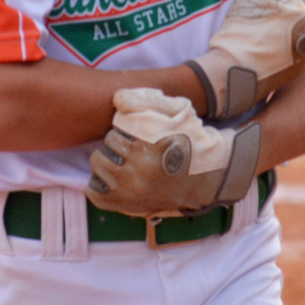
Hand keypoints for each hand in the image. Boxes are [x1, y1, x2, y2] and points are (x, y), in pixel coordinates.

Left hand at [87, 89, 263, 218]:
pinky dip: (101, 183)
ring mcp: (131, 189)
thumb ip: (146, 99)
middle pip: (109, 141)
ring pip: (99, 163)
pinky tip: (118, 178)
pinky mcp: (126, 205)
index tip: (143, 132)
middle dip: (121, 140)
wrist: (210, 175)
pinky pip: (94, 191)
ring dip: (110, 159)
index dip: (129, 124)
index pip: (119, 123)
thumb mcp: (177, 110)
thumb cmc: (191, 139)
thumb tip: (117, 99)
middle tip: (138, 147)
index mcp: (152, 139)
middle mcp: (140, 166)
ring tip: (129, 162)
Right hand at [185, 0, 304, 122]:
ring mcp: (303, 58)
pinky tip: (258, 54)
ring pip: (287, 33)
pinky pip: (285, 53)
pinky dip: (274, 50)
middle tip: (252, 25)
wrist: (231, 73)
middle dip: (273, 14)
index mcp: (303, 15)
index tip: (253, 10)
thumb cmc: (241, 30)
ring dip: (274, 31)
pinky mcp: (293, 74)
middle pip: (289, 13)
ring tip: (253, 40)